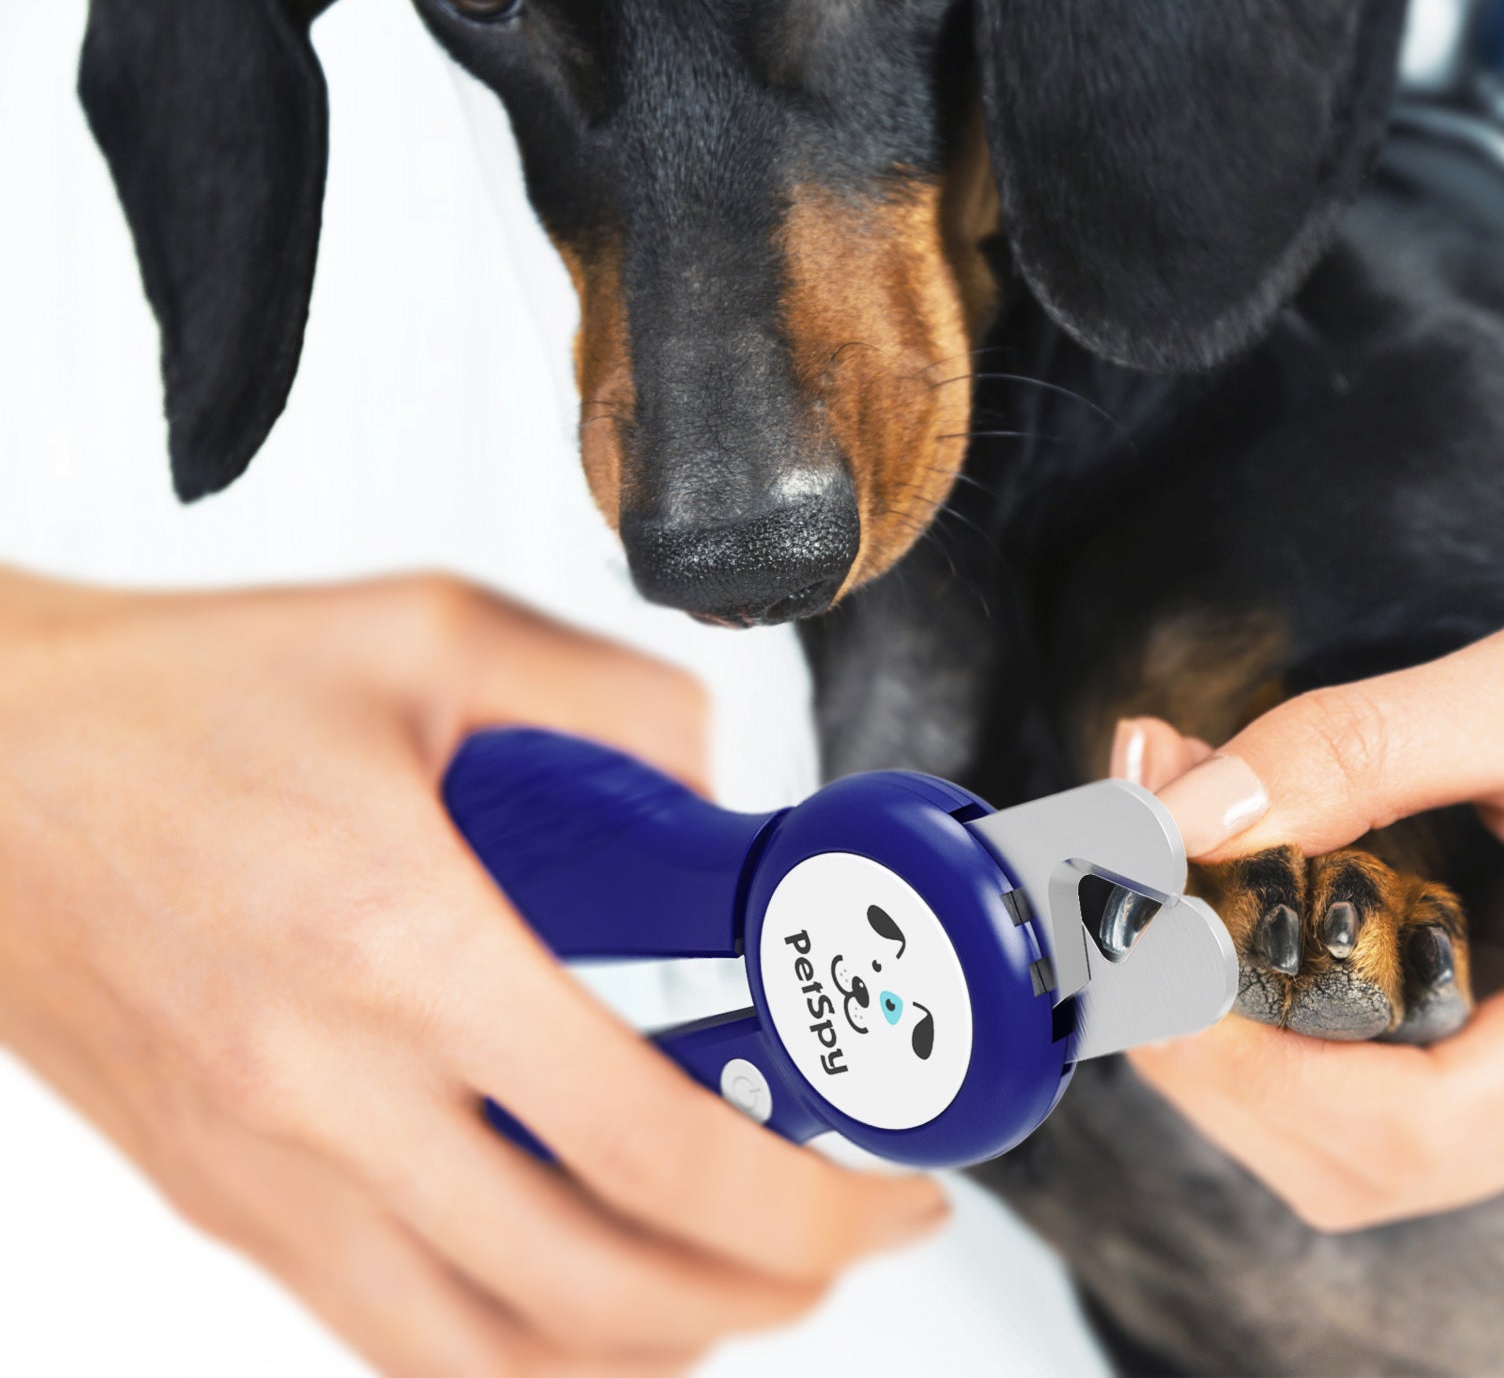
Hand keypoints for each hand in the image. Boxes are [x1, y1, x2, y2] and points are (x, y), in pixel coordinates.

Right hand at [0, 570, 944, 1375]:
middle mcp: (330, 1094)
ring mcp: (265, 1175)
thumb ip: (608, 696)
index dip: (807, 1197)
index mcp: (401, 943)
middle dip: (765, 1286)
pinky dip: (519, 1357)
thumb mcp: (426, 634)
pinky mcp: (222, 1197)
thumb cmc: (177, 699)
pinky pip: (389, 1342)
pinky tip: (584, 1295)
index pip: (650, 1145)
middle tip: (843, 1232)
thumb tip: (715, 786)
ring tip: (741, 1271)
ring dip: (651, 1341)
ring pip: (493, 1360)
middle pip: (596, 1290)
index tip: (891, 1188)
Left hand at [1112, 552, 1503, 1230]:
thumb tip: (1177, 818)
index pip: (1413, 1128)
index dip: (1249, 1072)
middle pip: (1367, 1158)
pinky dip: (1286, 1011)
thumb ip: (1346, 752)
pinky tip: (1240, 900)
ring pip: (1364, 1136)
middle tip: (1126, 925)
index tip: (1143, 973)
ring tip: (1171, 890)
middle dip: (1217, 1057)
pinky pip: (1389, 1077)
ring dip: (1237, 1033)